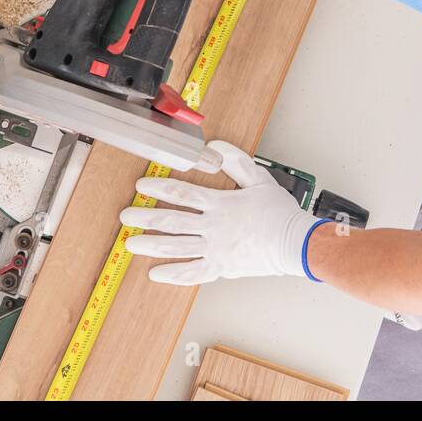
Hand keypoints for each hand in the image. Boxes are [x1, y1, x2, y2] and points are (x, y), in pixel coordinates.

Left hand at [120, 141, 318, 284]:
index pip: (182, 192)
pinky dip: (173, 274)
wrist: (295, 244)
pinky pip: (192, 273)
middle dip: (145, 217)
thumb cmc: (279, 213)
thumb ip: (237, 161)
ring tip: (131, 243)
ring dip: (151, 245)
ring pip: (176, 247)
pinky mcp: (221, 268)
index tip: (142, 186)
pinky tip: (155, 273)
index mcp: (221, 204)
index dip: (159, 187)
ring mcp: (216, 249)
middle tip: (126, 216)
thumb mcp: (260, 178)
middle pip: (172, 221)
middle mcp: (214, 227)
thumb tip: (216, 146)